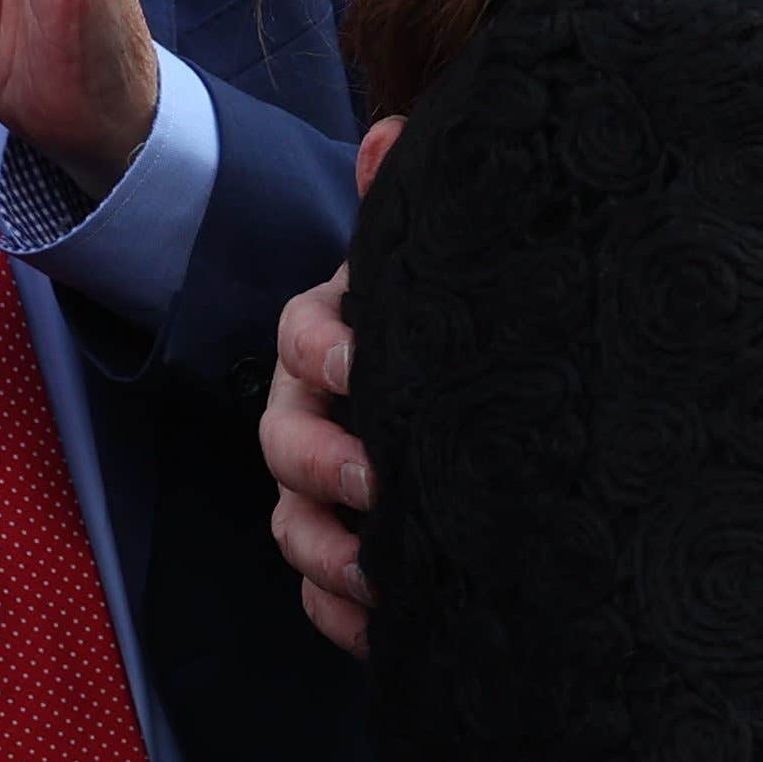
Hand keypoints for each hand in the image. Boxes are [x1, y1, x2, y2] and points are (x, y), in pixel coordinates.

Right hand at [265, 116, 399, 653]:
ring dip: (330, 554)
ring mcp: (320, 488)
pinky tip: (385, 628)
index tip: (364, 363)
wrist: (479, 397)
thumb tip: (388, 133)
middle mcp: (313, 413)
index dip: (326, 351)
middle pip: (283, 442)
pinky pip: (318, 594)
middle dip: (325, 466)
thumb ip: (404, 207)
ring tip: (385, 574)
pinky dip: (343, 615)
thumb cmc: (447, 324)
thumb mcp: (432, 269)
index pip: (303, 334)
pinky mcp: (342, 554)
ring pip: (292, 526)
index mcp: (334, 338)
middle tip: (382, 484)